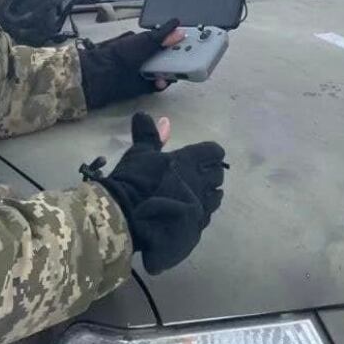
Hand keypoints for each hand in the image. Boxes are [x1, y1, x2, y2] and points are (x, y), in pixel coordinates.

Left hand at [79, 19, 181, 109]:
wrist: (98, 76)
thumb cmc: (118, 54)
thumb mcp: (144, 42)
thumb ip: (162, 36)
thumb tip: (177, 26)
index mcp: (142, 42)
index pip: (164, 42)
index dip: (176, 44)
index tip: (188, 45)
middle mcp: (143, 57)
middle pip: (166, 58)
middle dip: (176, 60)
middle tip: (185, 61)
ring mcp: (141, 72)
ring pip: (162, 73)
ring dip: (168, 74)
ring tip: (171, 74)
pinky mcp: (139, 87)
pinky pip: (155, 86)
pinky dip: (159, 84)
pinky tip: (160, 82)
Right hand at [91, 112, 225, 274]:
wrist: (124, 218)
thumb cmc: (133, 180)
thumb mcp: (139, 153)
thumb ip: (149, 134)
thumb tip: (149, 115)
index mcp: (189, 161)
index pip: (214, 152)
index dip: (210, 153)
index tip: (202, 155)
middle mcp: (199, 183)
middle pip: (219, 174)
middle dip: (211, 173)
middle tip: (197, 175)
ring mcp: (199, 207)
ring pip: (215, 198)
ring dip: (208, 194)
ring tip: (195, 194)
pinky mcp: (194, 228)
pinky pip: (205, 218)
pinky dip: (200, 213)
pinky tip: (188, 213)